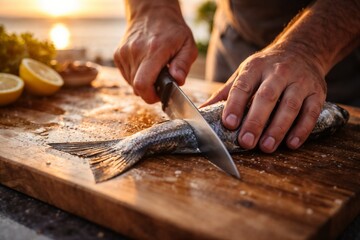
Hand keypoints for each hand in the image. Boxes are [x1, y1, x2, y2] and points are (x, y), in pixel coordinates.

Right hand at [114, 4, 197, 103]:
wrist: (151, 12)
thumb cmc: (172, 30)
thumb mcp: (188, 45)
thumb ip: (184, 64)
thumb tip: (178, 81)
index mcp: (154, 51)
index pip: (143, 84)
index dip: (151, 96)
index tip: (160, 95)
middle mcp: (135, 52)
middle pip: (137, 88)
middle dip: (150, 91)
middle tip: (161, 83)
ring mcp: (124, 53)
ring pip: (131, 83)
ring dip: (143, 83)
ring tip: (154, 71)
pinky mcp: (118, 55)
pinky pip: (126, 76)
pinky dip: (136, 76)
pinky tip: (145, 66)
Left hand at [202, 45, 326, 152]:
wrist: (302, 51)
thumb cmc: (266, 68)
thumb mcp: (244, 73)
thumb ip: (225, 93)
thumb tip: (201, 112)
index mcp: (255, 67)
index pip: (243, 86)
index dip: (235, 105)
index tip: (228, 123)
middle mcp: (278, 72)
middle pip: (267, 97)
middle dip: (256, 121)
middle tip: (246, 142)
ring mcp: (300, 81)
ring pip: (290, 105)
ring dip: (278, 128)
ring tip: (267, 147)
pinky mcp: (317, 92)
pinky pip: (311, 112)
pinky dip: (302, 129)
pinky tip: (292, 143)